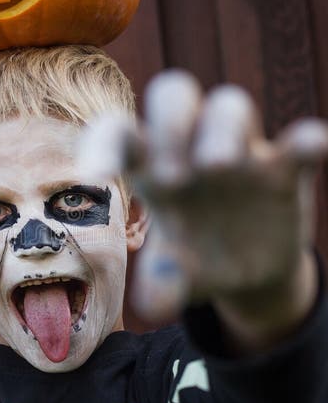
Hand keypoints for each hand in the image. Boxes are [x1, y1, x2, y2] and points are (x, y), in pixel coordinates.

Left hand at [82, 71, 327, 348]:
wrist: (248, 273)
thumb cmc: (196, 260)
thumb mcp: (175, 276)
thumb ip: (160, 285)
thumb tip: (151, 308)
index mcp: (152, 167)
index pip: (122, 133)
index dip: (105, 142)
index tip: (95, 173)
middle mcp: (192, 147)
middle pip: (175, 93)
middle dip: (170, 122)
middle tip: (173, 178)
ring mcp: (241, 152)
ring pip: (230, 104)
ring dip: (222, 128)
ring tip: (218, 166)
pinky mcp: (286, 168)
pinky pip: (299, 141)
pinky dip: (307, 140)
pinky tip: (310, 145)